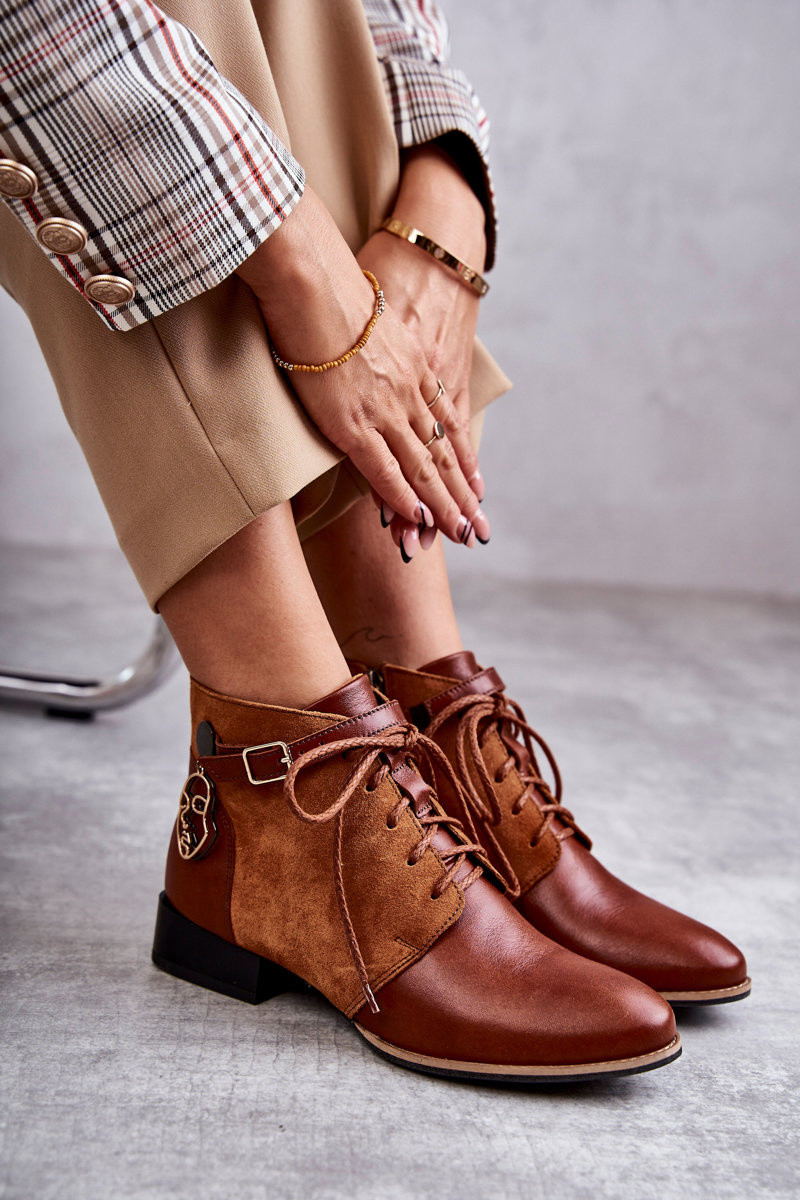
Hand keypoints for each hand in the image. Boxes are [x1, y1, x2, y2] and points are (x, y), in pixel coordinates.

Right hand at [237, 186, 483, 545]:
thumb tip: (368, 353)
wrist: (317, 282)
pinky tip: (417, 518)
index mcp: (415, 368)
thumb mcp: (375, 317)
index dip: (463, 459)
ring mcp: (384, 410)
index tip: (476, 487)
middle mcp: (409, 393)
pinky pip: (386, 470)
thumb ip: (379, 344)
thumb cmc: (334, 289)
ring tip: (460, 534)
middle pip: (442, 454)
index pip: (447, 424)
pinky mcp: (354, 423)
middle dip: (461, 496)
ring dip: (442, 506)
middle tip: (478, 528)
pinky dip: (403, 497)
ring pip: (423, 468)